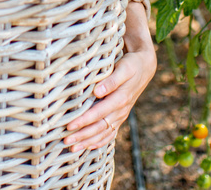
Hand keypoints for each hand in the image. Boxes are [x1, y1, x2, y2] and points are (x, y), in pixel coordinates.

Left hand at [64, 1, 155, 152]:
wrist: (145, 64)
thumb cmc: (130, 63)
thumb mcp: (123, 66)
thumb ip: (111, 79)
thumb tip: (97, 91)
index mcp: (121, 96)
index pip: (100, 112)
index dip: (85, 120)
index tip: (69, 125)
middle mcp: (121, 108)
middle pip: (100, 126)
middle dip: (82, 134)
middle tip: (65, 139)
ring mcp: (121, 114)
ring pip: (103, 132)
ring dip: (87, 141)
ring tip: (70, 147)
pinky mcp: (120, 116)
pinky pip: (109, 133)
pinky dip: (98, 142)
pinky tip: (86, 148)